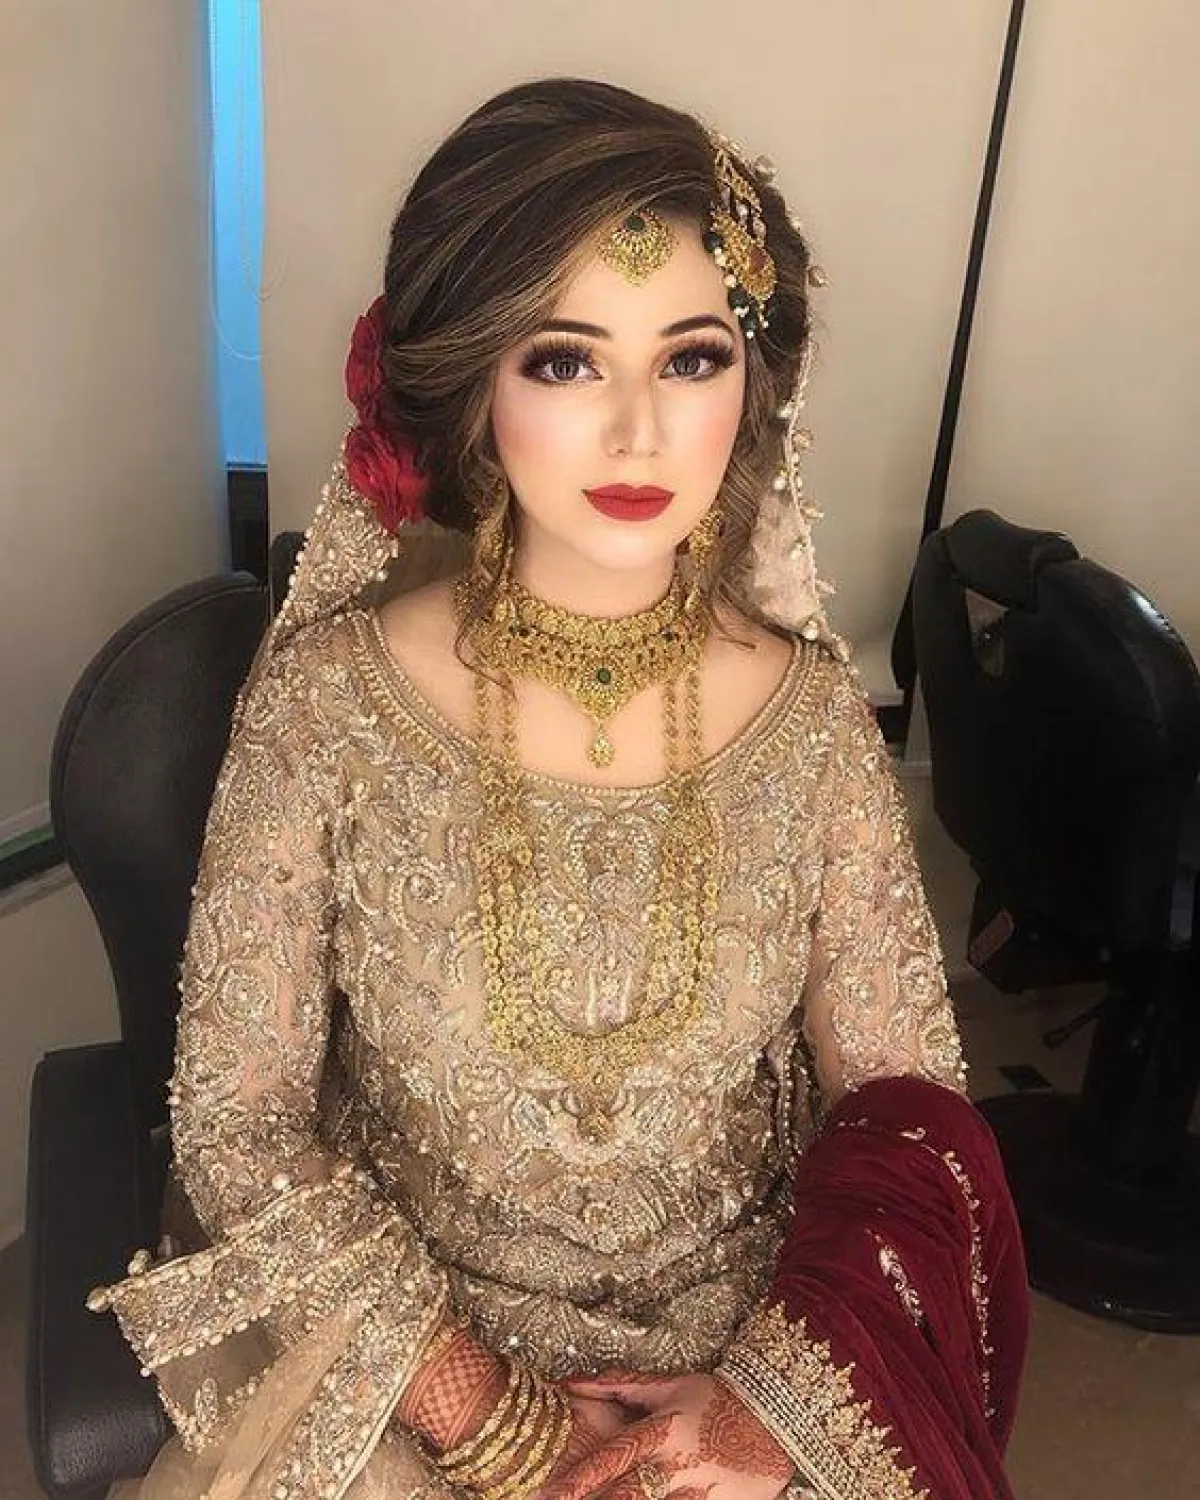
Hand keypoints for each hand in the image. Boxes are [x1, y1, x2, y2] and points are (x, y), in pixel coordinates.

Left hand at [542, 1371, 793, 1499]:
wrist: (775, 1415)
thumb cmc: (714, 1397)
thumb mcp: (668, 1385)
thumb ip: (617, 1386)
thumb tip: (570, 1383)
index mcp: (660, 1431)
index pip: (611, 1458)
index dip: (578, 1479)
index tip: (549, 1496)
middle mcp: (676, 1464)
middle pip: (628, 1496)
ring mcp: (699, 1491)